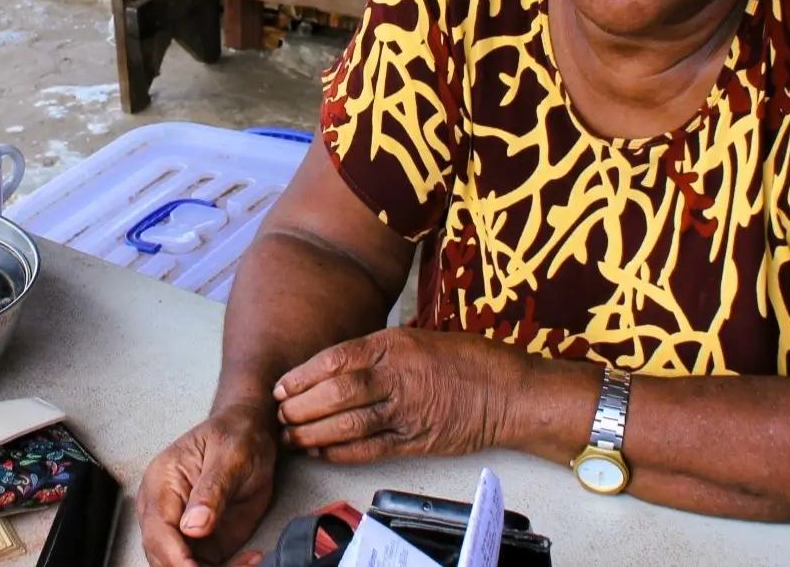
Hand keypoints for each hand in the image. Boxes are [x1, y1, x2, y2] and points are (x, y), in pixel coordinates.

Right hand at [137, 403, 278, 566]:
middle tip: (234, 566)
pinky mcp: (203, 543)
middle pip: (163, 556)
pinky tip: (251, 559)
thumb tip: (193, 527)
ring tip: (249, 562)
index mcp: (161, 483)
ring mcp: (181, 529)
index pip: (158, 530)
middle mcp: (164, 510)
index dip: (174, 557)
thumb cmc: (236, 436)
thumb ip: (212, 490)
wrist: (251, 435)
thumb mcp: (230, 455)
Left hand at [274, 327, 528, 462]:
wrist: (508, 391)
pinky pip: (369, 448)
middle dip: (300, 406)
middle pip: (335, 392)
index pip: (334, 358)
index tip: (282, 385)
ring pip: (347, 423)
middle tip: (280, 414)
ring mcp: (406, 410)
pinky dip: (340, 452)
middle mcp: (396, 376)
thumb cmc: (466, 359)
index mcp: (393, 345)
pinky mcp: (416, 440)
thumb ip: (378, 349)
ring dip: (313, 432)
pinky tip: (320, 452)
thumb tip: (337, 362)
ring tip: (291, 436)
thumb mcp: (417, 337)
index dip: (302, 375)